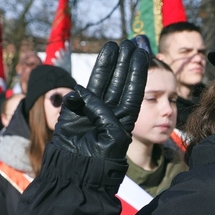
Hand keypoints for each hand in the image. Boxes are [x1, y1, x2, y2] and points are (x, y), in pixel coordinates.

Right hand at [52, 39, 148, 159]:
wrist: (77, 171)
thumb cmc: (101, 158)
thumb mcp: (112, 136)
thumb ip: (103, 113)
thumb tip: (83, 92)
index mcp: (125, 118)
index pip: (133, 90)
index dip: (137, 72)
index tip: (141, 53)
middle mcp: (110, 111)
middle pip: (119, 81)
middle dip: (123, 63)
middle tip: (128, 43)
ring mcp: (92, 109)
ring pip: (101, 83)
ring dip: (106, 65)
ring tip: (112, 45)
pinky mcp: (74, 112)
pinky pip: (78, 96)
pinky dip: (79, 92)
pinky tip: (84, 86)